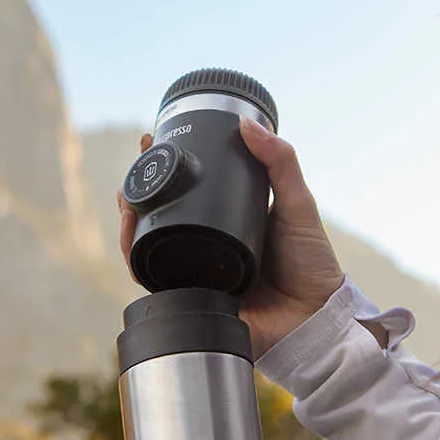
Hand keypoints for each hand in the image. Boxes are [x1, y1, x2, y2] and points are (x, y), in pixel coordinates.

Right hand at [118, 123, 344, 358]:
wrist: (313, 316)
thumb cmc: (311, 263)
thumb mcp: (297, 204)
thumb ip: (280, 162)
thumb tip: (248, 122)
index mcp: (226, 219)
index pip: (186, 188)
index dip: (162, 166)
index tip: (149, 142)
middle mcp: (206, 243)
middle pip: (158, 214)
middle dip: (135, 192)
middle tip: (133, 173)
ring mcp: (196, 272)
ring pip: (148, 245)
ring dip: (129, 224)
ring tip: (126, 205)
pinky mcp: (192, 299)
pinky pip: (155, 282)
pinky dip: (137, 263)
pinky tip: (131, 244)